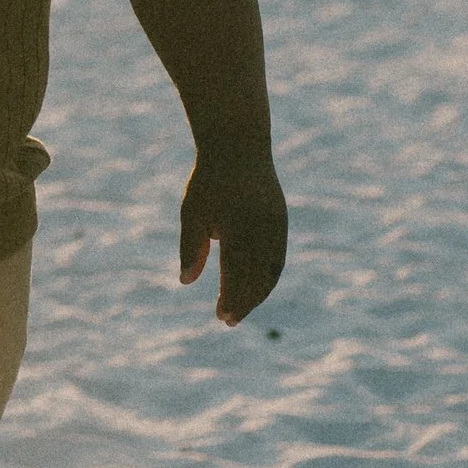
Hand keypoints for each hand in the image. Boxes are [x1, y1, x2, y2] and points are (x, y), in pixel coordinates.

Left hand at [180, 138, 287, 325]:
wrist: (239, 146)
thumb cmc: (209, 181)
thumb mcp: (192, 213)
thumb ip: (191, 248)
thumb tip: (185, 282)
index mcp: (240, 230)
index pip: (238, 275)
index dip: (232, 298)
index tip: (222, 317)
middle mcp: (264, 231)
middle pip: (257, 278)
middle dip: (244, 302)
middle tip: (228, 320)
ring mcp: (277, 227)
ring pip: (271, 270)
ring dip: (258, 293)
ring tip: (242, 308)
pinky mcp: (281, 222)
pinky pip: (278, 257)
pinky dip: (268, 276)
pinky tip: (256, 287)